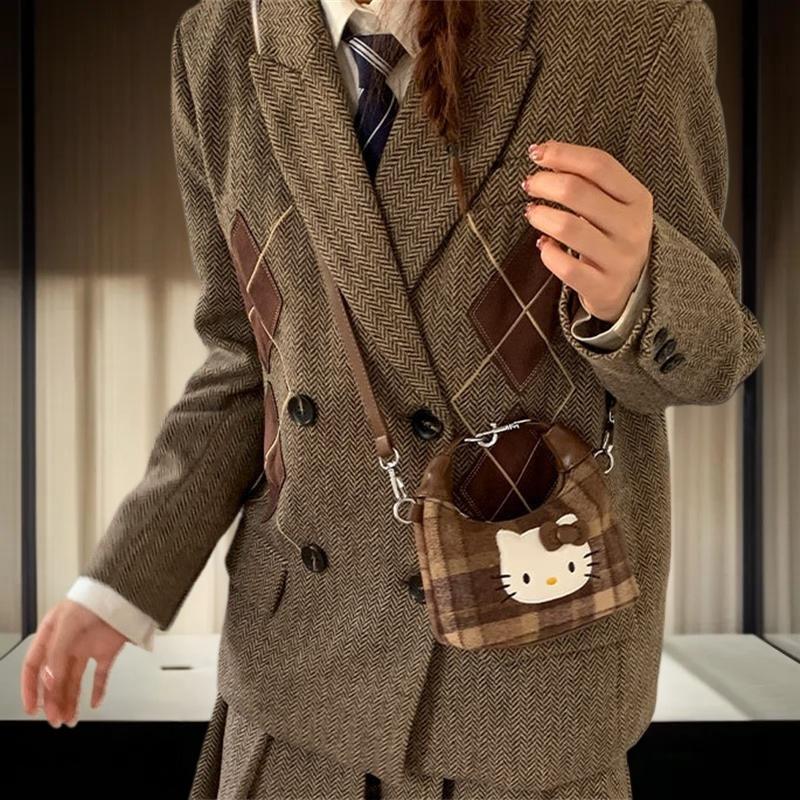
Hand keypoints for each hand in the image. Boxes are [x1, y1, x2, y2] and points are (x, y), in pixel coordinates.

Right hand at [20, 598, 127, 727]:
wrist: (127, 591)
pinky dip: (98, 690)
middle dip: (53, 700)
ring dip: (71, 700)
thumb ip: (57, 652)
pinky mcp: (107, 650)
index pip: (34, 665)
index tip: (32, 708)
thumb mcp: (68, 623)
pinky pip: (100, 674)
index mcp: (52, 633)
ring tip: (69, 718)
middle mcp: (68, 642)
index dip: (30, 688)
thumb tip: (49, 680)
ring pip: (74, 680)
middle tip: (55, 719)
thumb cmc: (95, 596)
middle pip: (55, 678)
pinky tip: (95, 703)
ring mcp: (88, 647)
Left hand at [521, 139, 652, 323]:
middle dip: (545, 183)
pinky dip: (547, 252)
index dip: (563, 154)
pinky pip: (565, 266)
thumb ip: (588, 181)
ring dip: (541, 215)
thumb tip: (545, 153)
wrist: (632, 288)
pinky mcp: (603, 288)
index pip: (599, 165)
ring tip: (532, 213)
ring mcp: (619, 260)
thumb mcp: (615, 205)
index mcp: (638, 198)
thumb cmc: (613, 236)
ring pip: (568, 227)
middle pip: (578, 192)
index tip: (537, 153)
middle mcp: (633, 228)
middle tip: (529, 185)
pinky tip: (543, 245)